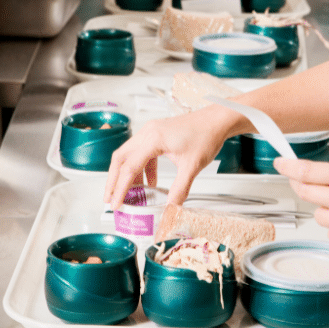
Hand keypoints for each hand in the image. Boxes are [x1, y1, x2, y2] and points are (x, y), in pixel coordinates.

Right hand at [104, 109, 226, 208]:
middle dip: (114, 180)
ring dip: (126, 174)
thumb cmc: (207, 134)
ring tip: (128, 193)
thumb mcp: (192, 166)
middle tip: (110, 199)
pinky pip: (142, 152)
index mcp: (153, 138)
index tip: (116, 204)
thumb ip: (179, 189)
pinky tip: (149, 182)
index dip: (120, 188)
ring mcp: (151, 131)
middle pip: (121, 158)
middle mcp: (148, 132)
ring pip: (129, 154)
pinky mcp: (157, 134)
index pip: (129, 167)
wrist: (218, 119)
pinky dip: (141, 168)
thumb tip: (170, 208)